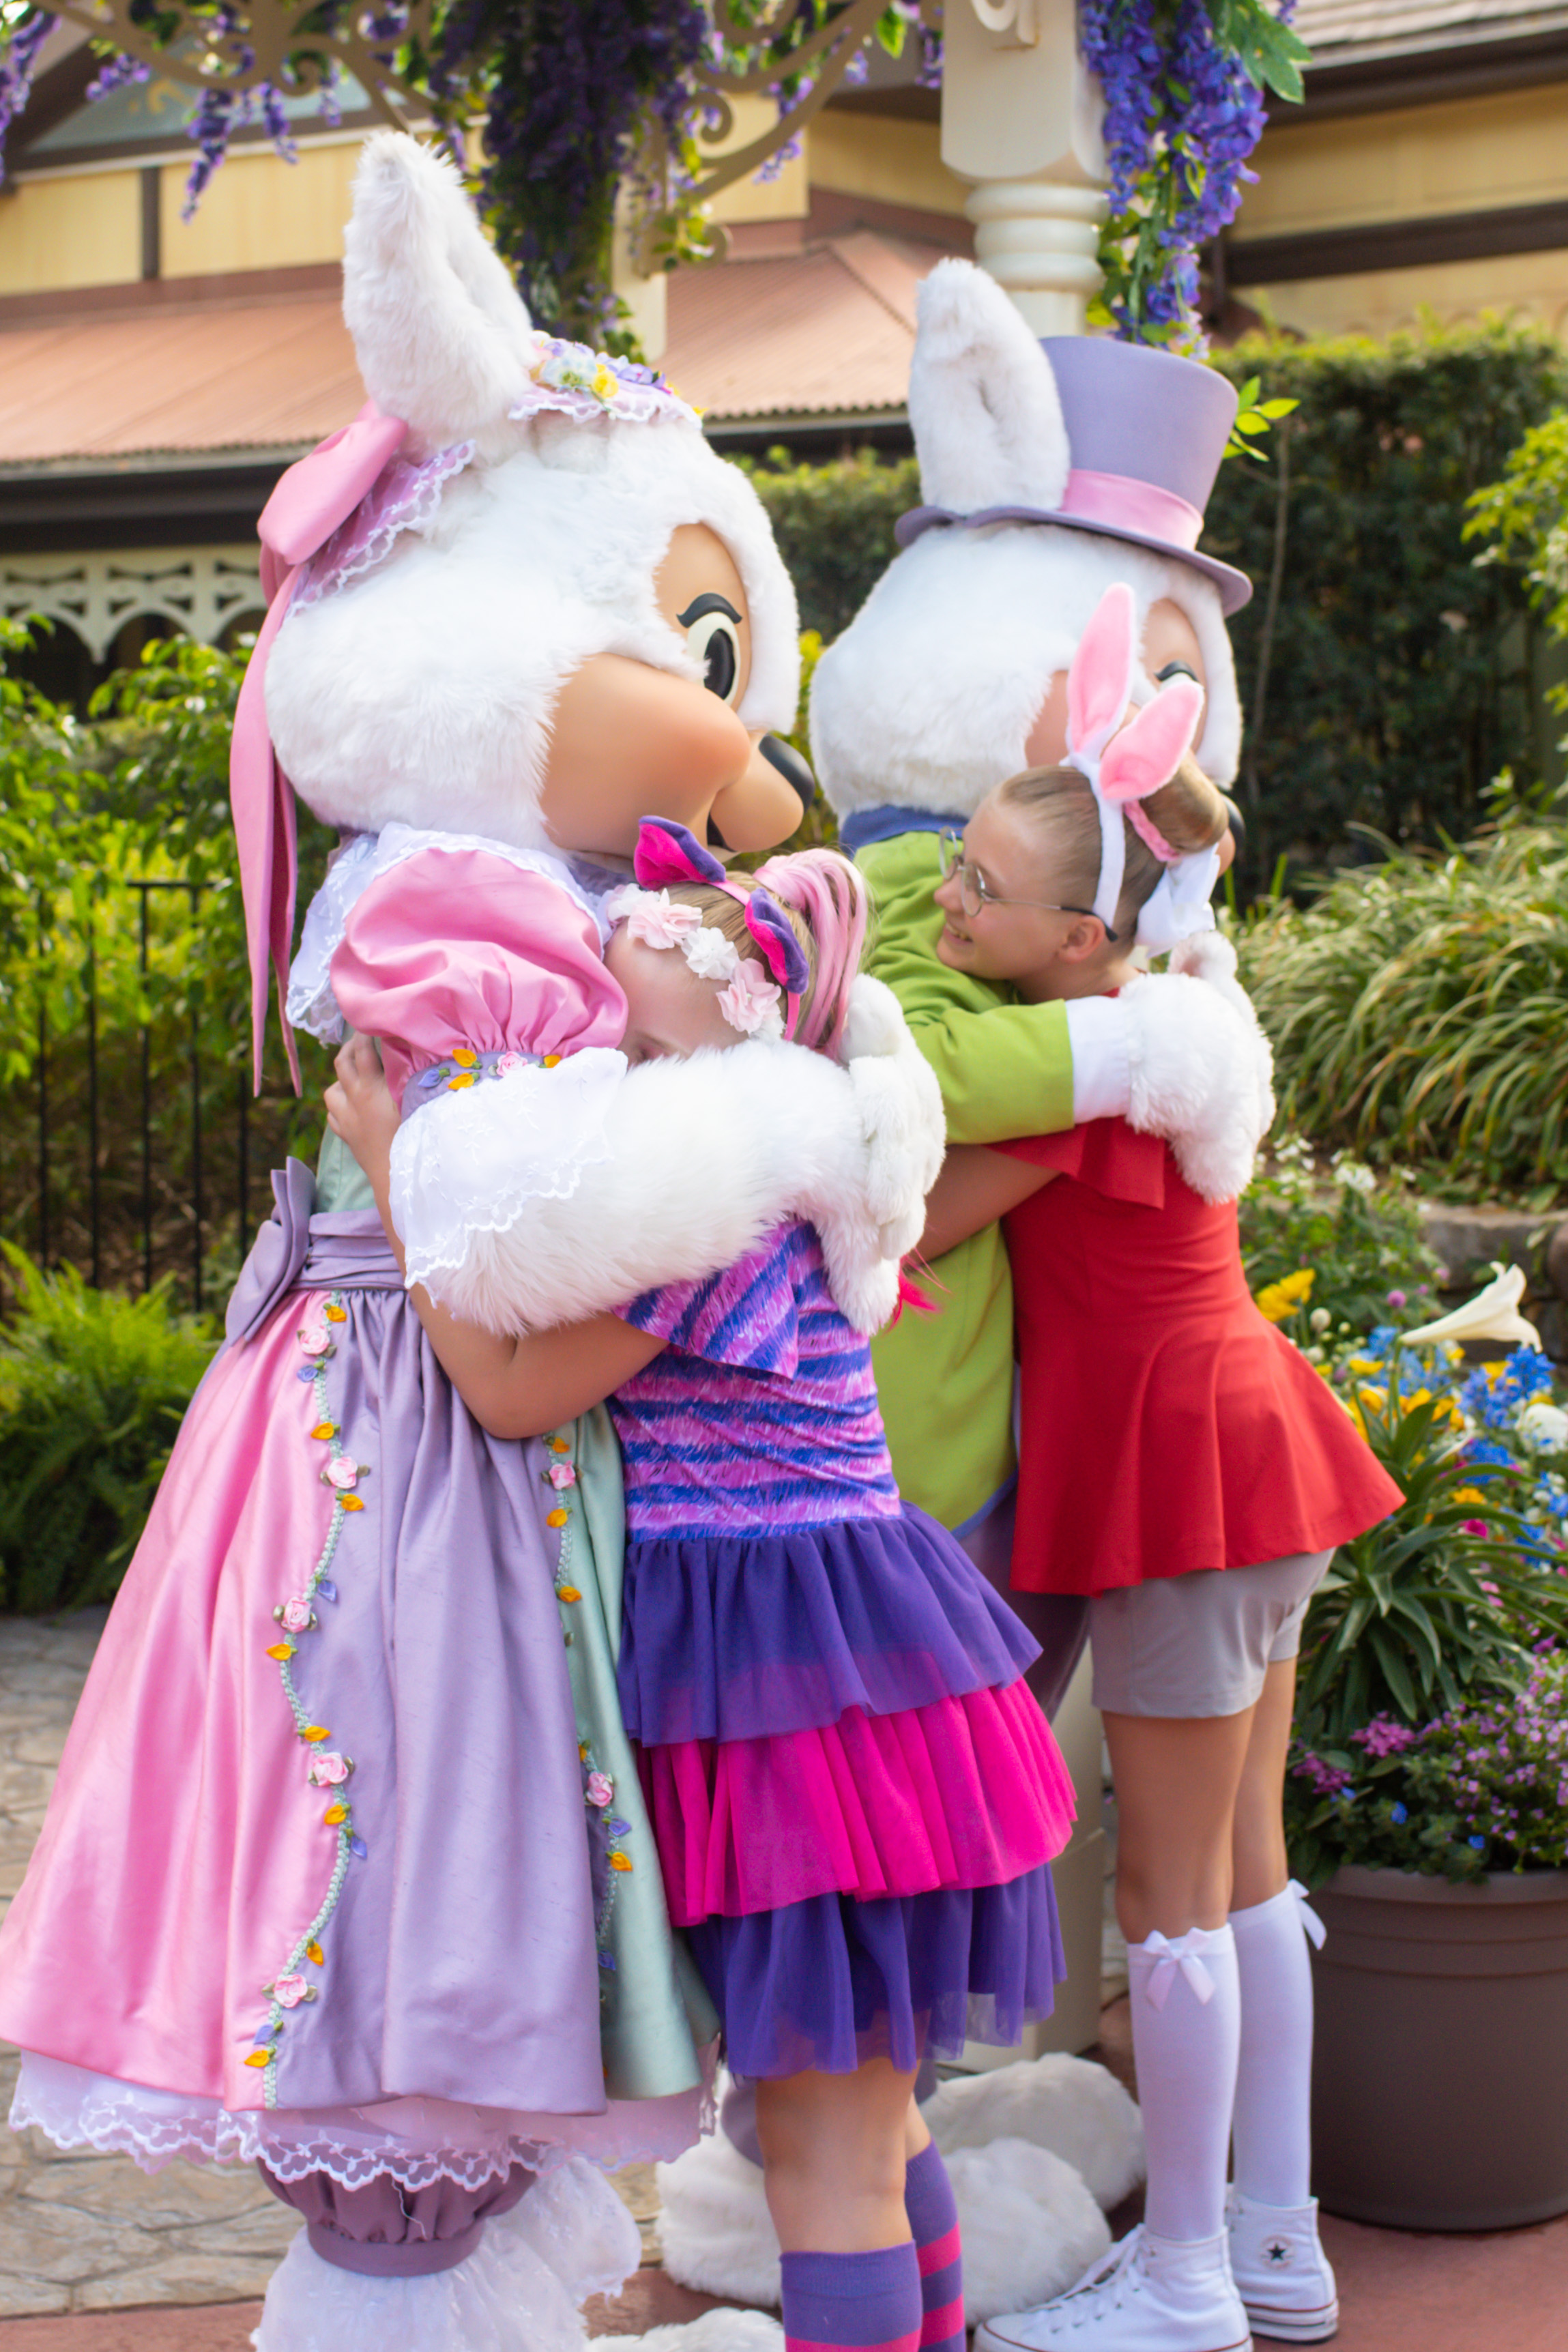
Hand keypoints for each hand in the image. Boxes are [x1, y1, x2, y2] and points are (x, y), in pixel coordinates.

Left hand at [325, 1034, 399, 1187]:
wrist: (394, 1175)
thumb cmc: (411, 1137)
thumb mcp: (415, 1101)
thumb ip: (412, 1077)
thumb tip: (414, 1054)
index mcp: (370, 1088)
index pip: (364, 1050)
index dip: (367, 1033)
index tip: (374, 1022)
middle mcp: (353, 1099)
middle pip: (342, 1063)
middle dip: (350, 1048)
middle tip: (362, 1041)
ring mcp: (346, 1119)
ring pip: (330, 1091)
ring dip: (340, 1080)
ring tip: (353, 1077)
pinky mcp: (346, 1136)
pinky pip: (333, 1116)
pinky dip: (339, 1107)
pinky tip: (350, 1107)